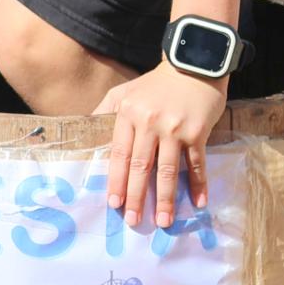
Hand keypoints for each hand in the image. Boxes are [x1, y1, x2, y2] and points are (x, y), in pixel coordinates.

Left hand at [96, 59, 228, 230]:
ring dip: (165, 198)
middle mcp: (150, 122)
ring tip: (163, 221)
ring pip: (168, 170)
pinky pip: (197, 163)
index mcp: (129, 114)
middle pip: (141, 166)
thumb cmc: (157, 83)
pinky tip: (198, 202)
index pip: (119, 154)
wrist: (193, 63)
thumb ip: (104, 111)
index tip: (114, 203)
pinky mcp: (198, 131)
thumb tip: (84, 131)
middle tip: (134, 221)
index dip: (116, 180)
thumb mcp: (124, 91)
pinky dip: (198, 184)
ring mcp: (175, 128)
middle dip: (136, 196)